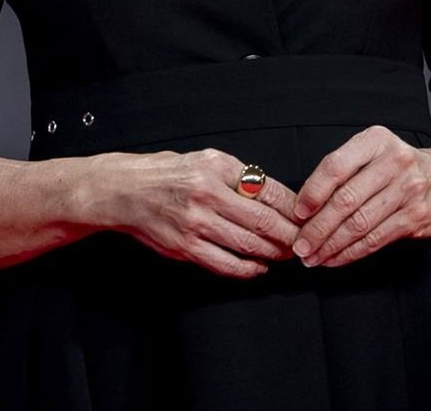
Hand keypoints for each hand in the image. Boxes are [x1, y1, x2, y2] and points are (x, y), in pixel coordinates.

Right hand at [89, 149, 301, 278]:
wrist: (125, 190)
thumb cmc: (168, 174)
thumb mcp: (205, 161)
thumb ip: (237, 177)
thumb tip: (274, 195)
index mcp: (216, 168)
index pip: (267, 189)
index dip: (291, 206)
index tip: (305, 215)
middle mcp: (207, 193)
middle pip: (262, 220)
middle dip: (289, 234)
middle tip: (304, 240)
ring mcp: (196, 223)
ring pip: (248, 244)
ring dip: (274, 253)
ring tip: (287, 254)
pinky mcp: (185, 247)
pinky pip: (225, 263)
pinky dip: (248, 269)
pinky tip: (259, 268)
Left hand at [291, 127, 430, 267]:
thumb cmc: (400, 167)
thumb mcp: (374, 152)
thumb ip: (344, 170)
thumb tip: (305, 205)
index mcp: (376, 140)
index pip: (336, 166)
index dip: (313, 191)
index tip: (298, 212)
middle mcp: (394, 162)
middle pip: (346, 199)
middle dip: (318, 227)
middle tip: (300, 244)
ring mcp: (409, 190)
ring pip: (360, 224)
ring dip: (331, 245)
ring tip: (313, 256)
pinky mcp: (416, 217)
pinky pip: (376, 239)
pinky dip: (351, 252)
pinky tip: (336, 258)